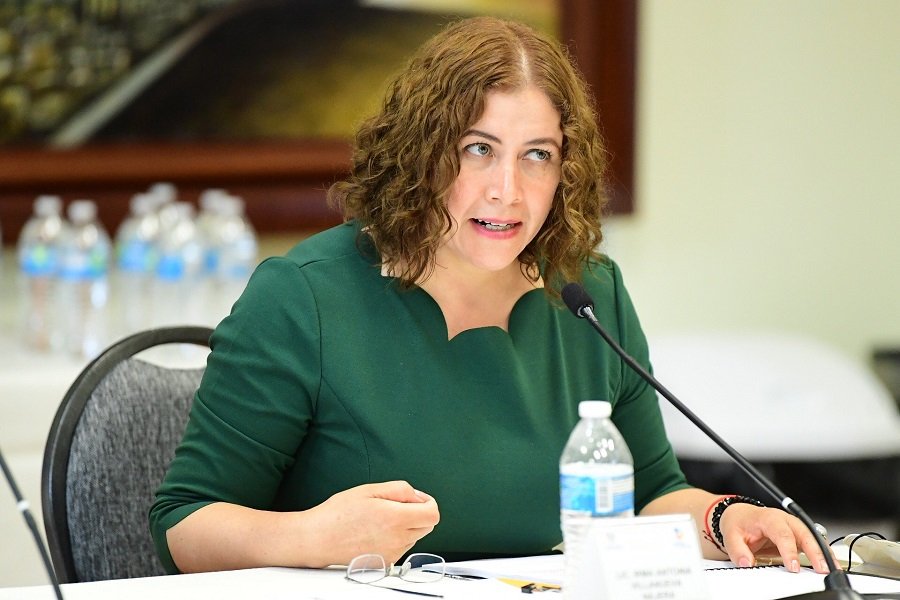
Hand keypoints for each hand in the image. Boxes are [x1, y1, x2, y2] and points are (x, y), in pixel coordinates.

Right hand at [303, 480, 439, 566]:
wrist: (318, 539)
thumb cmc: (338, 514)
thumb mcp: (370, 490)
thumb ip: (400, 490)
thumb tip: (418, 496)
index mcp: (396, 518)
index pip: (432, 514)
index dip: (428, 503)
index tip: (419, 499)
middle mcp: (397, 539)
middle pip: (427, 526)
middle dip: (418, 513)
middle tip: (397, 505)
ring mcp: (392, 553)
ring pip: (414, 537)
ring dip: (407, 526)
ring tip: (381, 519)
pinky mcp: (385, 562)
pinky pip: (401, 547)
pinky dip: (396, 538)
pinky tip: (376, 531)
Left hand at [719, 503, 830, 573]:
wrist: (741, 516)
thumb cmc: (739, 523)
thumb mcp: (731, 535)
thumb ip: (737, 550)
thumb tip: (746, 563)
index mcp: (769, 518)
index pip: (782, 534)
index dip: (789, 551)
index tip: (793, 567)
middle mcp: (785, 520)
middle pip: (804, 533)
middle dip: (815, 551)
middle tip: (821, 568)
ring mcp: (794, 527)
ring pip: (813, 537)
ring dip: (823, 553)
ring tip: (831, 568)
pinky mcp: (798, 535)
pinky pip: (813, 543)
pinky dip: (822, 553)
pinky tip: (828, 565)